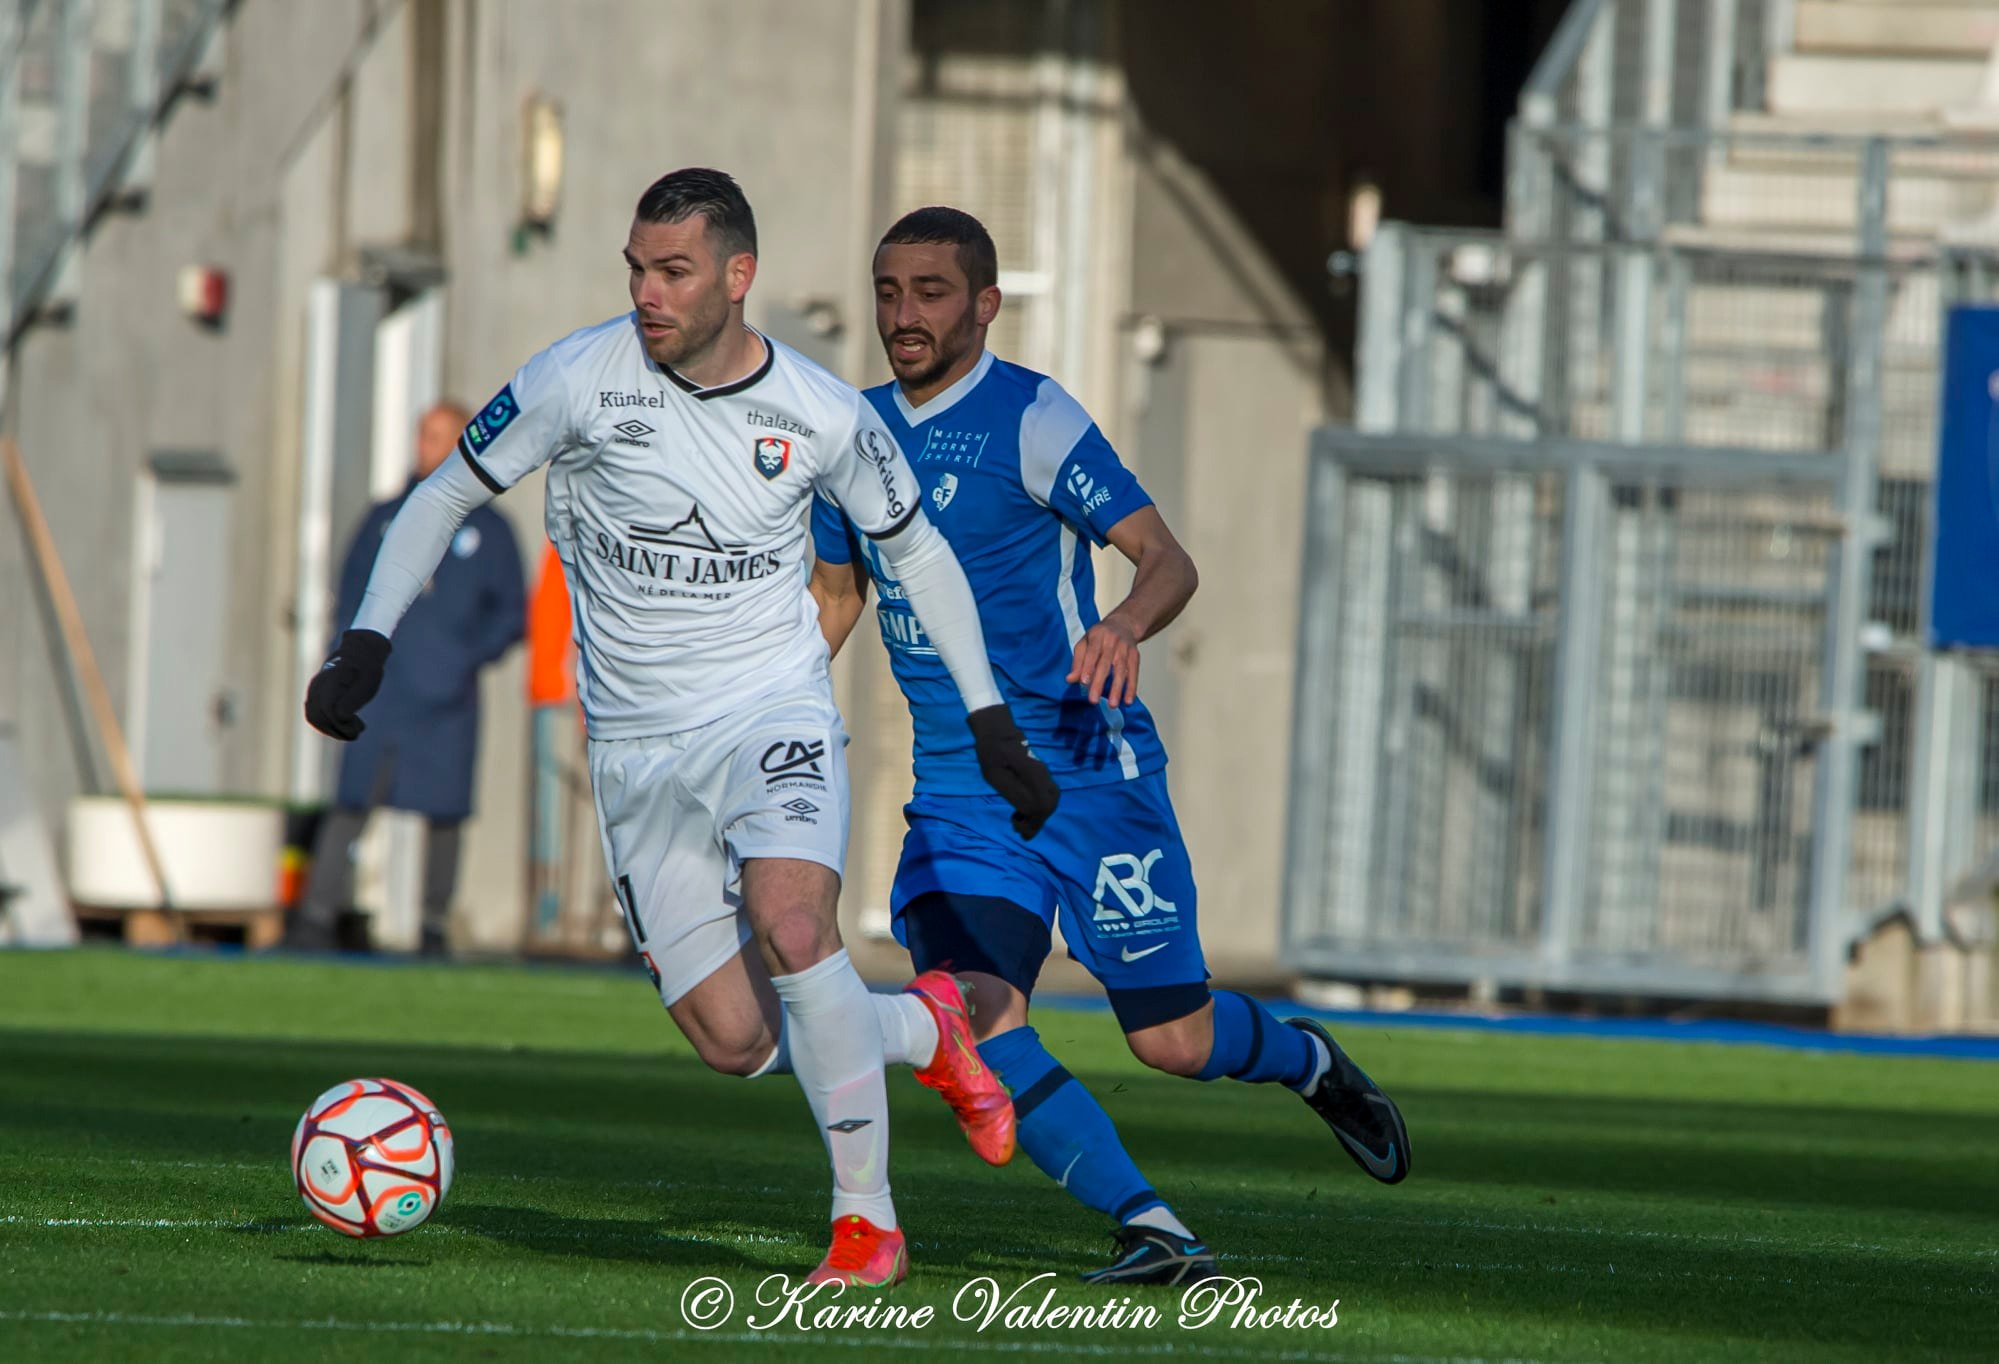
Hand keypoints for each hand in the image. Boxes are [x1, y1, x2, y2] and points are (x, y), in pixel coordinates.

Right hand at [304, 629, 391, 739]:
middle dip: (336, 730)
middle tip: (356, 731)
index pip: (328, 710)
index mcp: (331, 681)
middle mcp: (318, 686)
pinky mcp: (314, 695)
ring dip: (331, 729)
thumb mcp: (367, 684)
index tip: (360, 726)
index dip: (342, 724)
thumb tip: (340, 716)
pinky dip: (328, 724)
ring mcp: (313, 690)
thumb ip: (353, 699)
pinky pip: (314, 714)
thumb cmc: (366, 669)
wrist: (360, 653)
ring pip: (313, 717)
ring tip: (352, 730)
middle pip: (317, 717)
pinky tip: (344, 725)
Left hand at [967, 705, 1060, 838]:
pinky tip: (1023, 808)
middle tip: (1018, 825)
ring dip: (1038, 814)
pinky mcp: (1040, 772)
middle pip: (1049, 806)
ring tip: (1020, 818)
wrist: (997, 730)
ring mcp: (1043, 773)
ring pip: (1050, 800)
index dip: (1032, 822)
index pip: (1042, 807)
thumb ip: (1013, 793)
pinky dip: (1038, 805)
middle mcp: (1043, 775)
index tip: (1016, 824)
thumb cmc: (992, 752)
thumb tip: (1025, 811)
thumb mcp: (994, 774)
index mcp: (1034, 776)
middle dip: (1036, 821)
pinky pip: (1047, 793)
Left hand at [1067, 616, 1139, 706]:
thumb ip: (1078, 661)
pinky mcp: (1135, 656)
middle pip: (1105, 664)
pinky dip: (1131, 688)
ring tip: (1112, 704)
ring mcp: (1125, 649)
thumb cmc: (1100, 636)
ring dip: (1117, 689)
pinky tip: (1127, 700)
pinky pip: (1134, 674)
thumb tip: (1070, 679)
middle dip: (1099, 683)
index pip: (1092, 653)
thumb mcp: (1085, 643)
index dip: (1088, 668)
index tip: (1083, 683)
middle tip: (1093, 700)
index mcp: (1097, 636)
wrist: (1124, 624)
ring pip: (1121, 670)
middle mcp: (1112, 641)